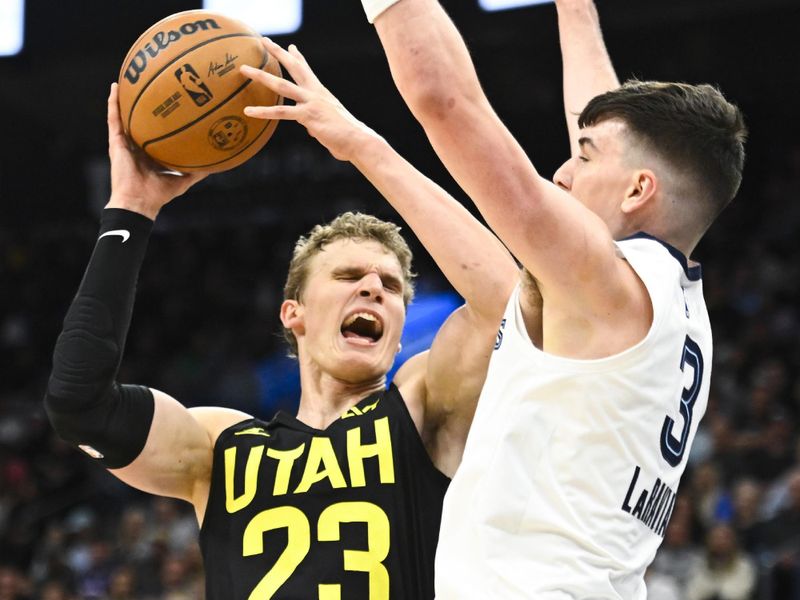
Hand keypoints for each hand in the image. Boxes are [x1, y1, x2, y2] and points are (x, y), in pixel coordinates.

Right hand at [105, 83, 206, 219]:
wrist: (139, 202)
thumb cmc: (158, 195)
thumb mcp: (182, 181)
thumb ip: (196, 172)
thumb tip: (214, 165)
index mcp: (150, 155)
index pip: (155, 134)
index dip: (160, 121)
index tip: (170, 105)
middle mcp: (137, 147)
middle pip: (140, 122)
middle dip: (144, 106)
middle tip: (151, 87)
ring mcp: (125, 143)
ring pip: (124, 116)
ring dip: (125, 98)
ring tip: (129, 79)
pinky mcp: (115, 142)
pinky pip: (114, 119)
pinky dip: (113, 103)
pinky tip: (115, 87)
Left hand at [240, 38, 379, 161]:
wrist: (359, 141)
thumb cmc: (346, 137)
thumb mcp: (328, 125)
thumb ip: (315, 123)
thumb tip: (308, 127)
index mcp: (321, 93)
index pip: (307, 71)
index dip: (298, 58)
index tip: (291, 47)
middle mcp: (315, 93)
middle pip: (294, 67)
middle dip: (278, 52)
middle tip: (264, 40)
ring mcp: (311, 102)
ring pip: (281, 85)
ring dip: (261, 76)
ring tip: (243, 69)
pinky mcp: (307, 115)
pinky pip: (281, 112)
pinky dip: (263, 111)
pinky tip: (249, 110)